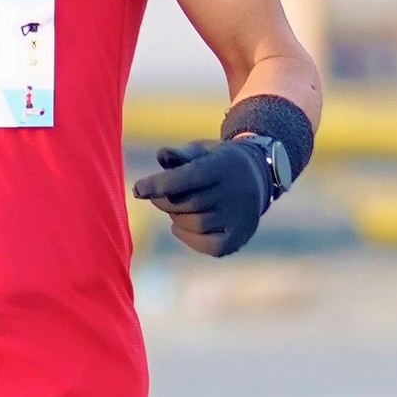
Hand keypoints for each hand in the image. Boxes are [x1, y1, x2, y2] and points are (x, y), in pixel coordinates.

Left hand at [131, 137, 269, 257]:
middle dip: (164, 201)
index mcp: (223, 167)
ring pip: (194, 225)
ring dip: (176, 218)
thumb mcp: (203, 150)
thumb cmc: (219, 162)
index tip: (137, 189)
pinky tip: (181, 226)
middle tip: (158, 196)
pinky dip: (187, 238)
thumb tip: (161, 155)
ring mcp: (239, 218)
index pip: (187, 178)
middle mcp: (235, 193)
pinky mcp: (238, 238)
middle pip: (187, 204)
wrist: (259, 176)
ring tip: (178, 208)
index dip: (159, 184)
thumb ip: (181, 154)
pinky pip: (206, 245)